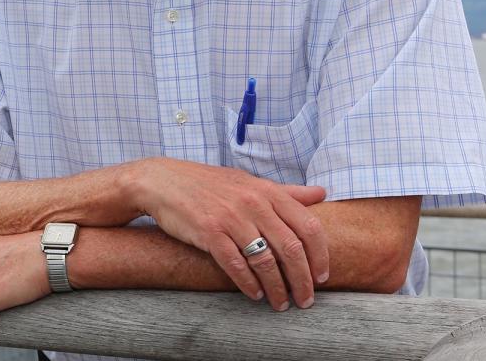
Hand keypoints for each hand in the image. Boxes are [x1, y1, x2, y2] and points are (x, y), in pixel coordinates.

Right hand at [126, 158, 328, 309]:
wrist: (163, 181)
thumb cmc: (209, 183)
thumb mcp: (249, 182)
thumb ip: (286, 191)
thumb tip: (322, 193)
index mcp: (267, 191)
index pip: (309, 226)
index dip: (320, 256)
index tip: (322, 276)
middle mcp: (253, 203)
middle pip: (291, 248)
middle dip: (302, 280)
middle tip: (306, 300)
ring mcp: (231, 218)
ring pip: (265, 261)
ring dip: (277, 289)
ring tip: (281, 303)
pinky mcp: (209, 232)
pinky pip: (236, 265)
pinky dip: (249, 284)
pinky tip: (255, 294)